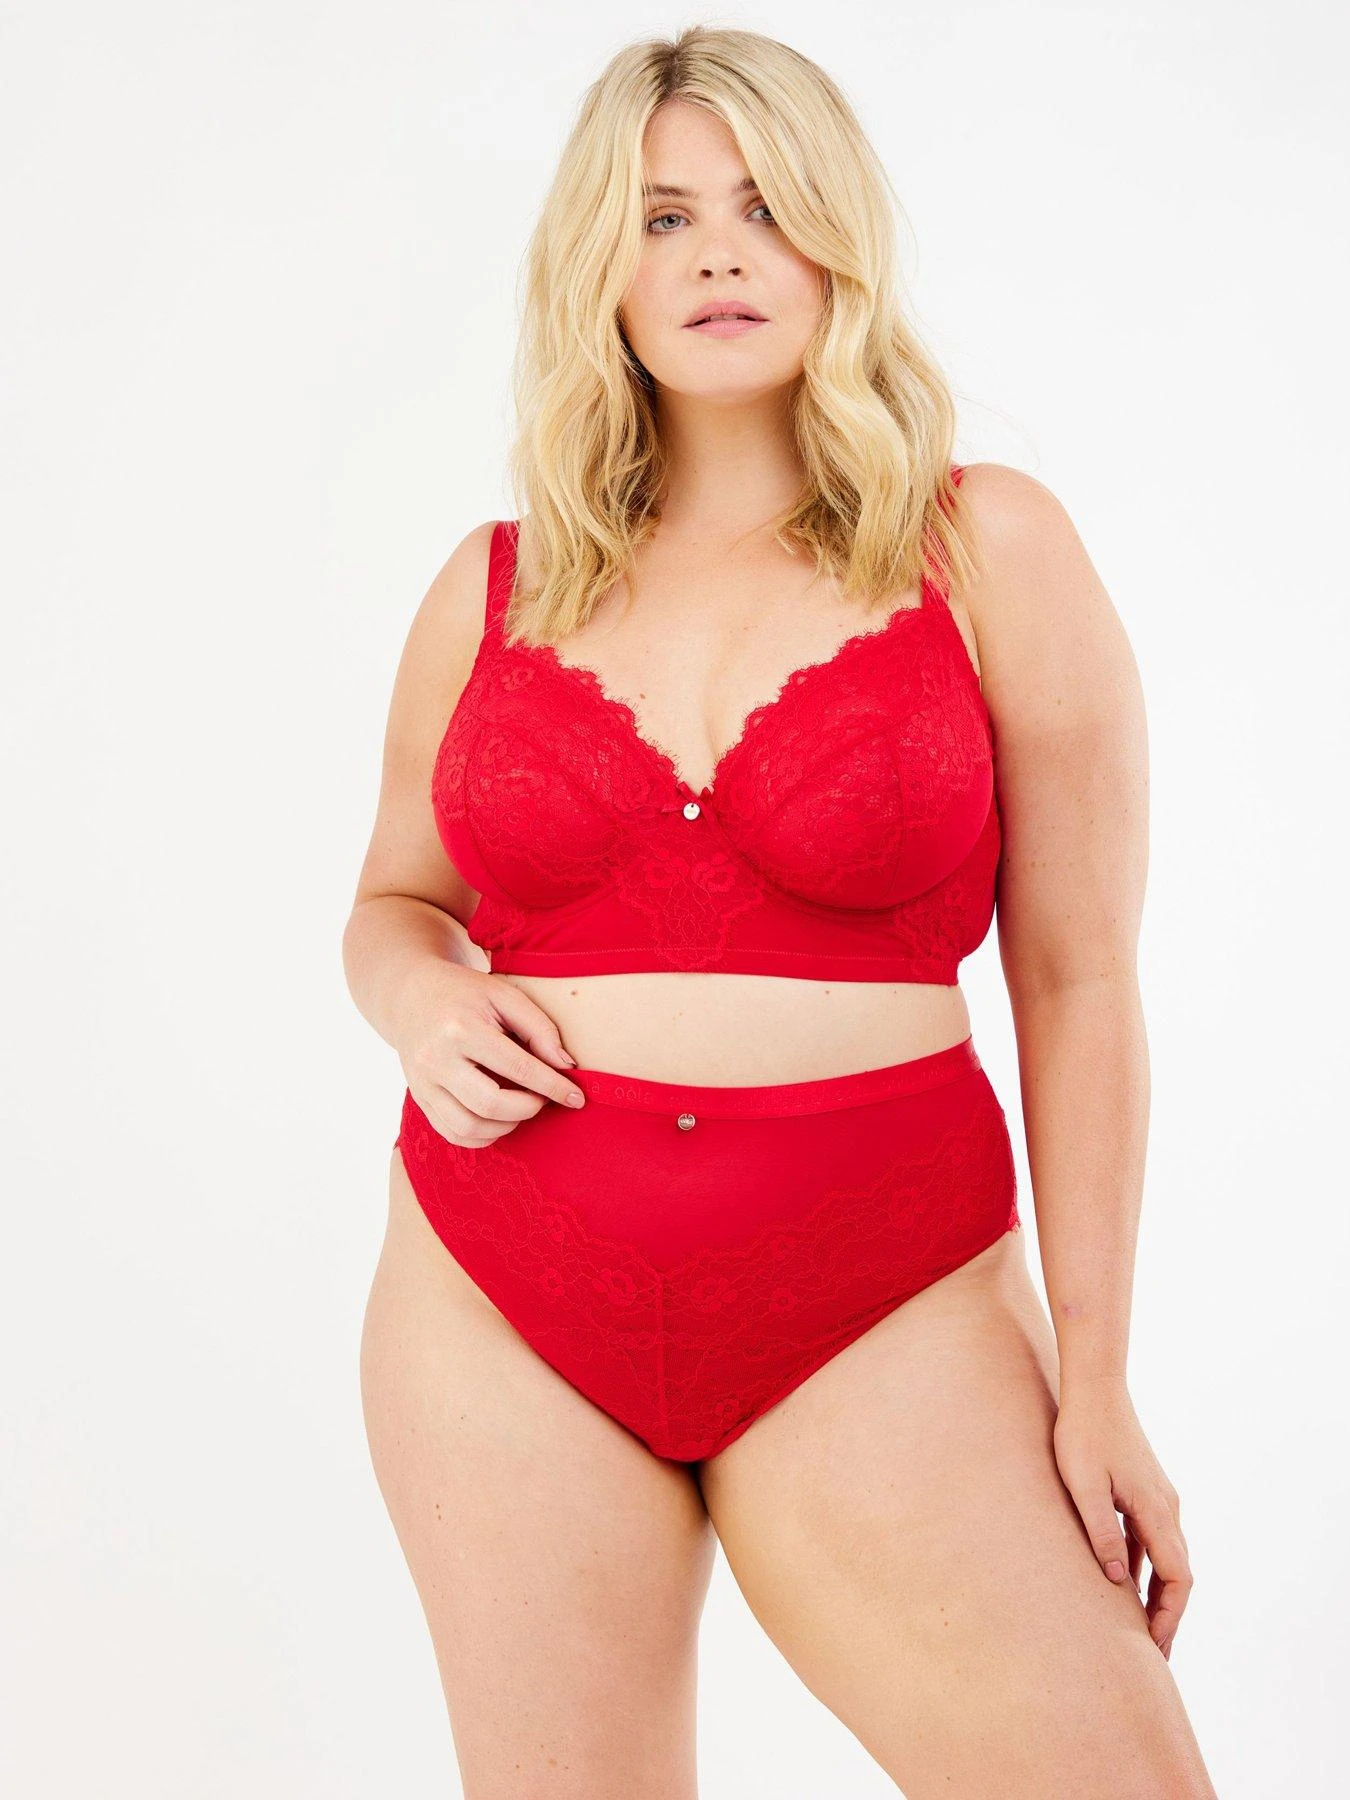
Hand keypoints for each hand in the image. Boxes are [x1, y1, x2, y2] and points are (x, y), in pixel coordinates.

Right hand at [395, 962, 585, 1147]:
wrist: (411, 995)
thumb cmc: (465, 993)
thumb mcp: (505, 996)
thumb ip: (539, 1028)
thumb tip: (567, 1067)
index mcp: (460, 1028)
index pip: (517, 1068)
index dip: (553, 1087)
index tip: (577, 1098)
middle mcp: (436, 1059)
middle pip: (491, 1104)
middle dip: (529, 1108)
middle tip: (544, 1098)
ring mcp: (423, 1083)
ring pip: (470, 1127)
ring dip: (507, 1126)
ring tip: (522, 1107)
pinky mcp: (419, 1099)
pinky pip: (454, 1133)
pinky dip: (483, 1136)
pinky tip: (500, 1119)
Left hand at [1052, 1379, 1192, 1660]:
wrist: (1095, 1385)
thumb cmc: (1083, 1432)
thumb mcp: (1083, 1486)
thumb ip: (1100, 1532)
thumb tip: (1119, 1581)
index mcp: (1155, 1510)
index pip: (1177, 1579)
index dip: (1169, 1617)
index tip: (1156, 1648)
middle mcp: (1165, 1507)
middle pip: (1177, 1573)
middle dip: (1167, 1615)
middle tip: (1151, 1654)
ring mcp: (1157, 1497)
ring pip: (1165, 1556)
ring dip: (1156, 1592)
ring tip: (1138, 1627)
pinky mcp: (1143, 1488)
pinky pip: (1150, 1538)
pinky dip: (1145, 1566)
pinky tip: (1124, 1582)